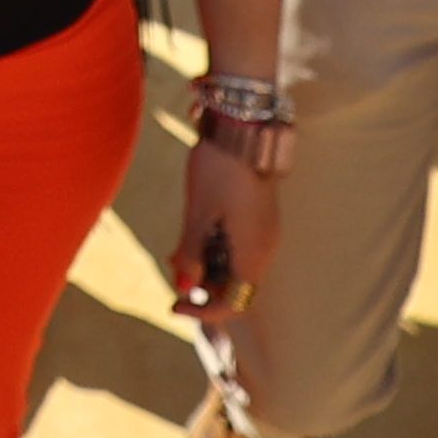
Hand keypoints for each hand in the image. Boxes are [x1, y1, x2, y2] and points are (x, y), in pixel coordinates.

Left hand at [172, 136, 279, 316]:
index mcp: (253, 254)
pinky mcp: (259, 215)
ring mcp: (264, 231)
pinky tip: (195, 231)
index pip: (234, 303)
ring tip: (177, 249)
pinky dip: (216, 246)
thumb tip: (185, 286)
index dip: (203, 311)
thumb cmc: (220, 169)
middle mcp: (265, 248)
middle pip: (235, 285)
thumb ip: (192, 252)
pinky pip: (239, 245)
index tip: (174, 304)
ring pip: (235, 264)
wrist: (244, 125)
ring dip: (206, 264)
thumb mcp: (198, 213)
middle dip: (201, 284)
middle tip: (172, 267)